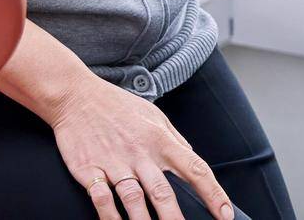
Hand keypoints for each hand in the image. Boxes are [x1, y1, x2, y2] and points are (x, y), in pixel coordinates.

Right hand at [49, 76, 234, 219]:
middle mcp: (141, 153)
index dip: (214, 194)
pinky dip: (109, 216)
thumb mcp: (155, 116)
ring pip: (134, 199)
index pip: (195, 169)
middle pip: (164, 192)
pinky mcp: (89, 169)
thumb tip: (192, 159)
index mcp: (161, 140)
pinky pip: (101, 198)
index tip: (225, 215)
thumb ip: (175, 140)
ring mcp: (114, 163)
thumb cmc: (118, 106)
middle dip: (176, 219)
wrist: (77, 96)